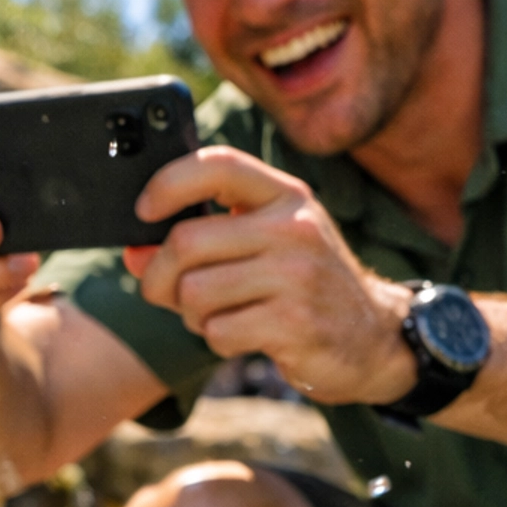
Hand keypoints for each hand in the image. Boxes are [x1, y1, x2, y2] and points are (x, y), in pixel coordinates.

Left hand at [127, 147, 417, 403]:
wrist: (372, 337)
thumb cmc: (303, 286)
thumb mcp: (263, 247)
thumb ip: (201, 245)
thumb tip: (135, 255)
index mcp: (286, 196)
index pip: (217, 165)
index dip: (167, 184)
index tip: (142, 212)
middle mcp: (295, 228)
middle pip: (187, 243)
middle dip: (159, 276)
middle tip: (161, 291)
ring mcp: (298, 275)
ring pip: (195, 293)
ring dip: (191, 315)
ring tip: (219, 315)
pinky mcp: (295, 324)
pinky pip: (218, 332)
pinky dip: (218, 340)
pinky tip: (245, 336)